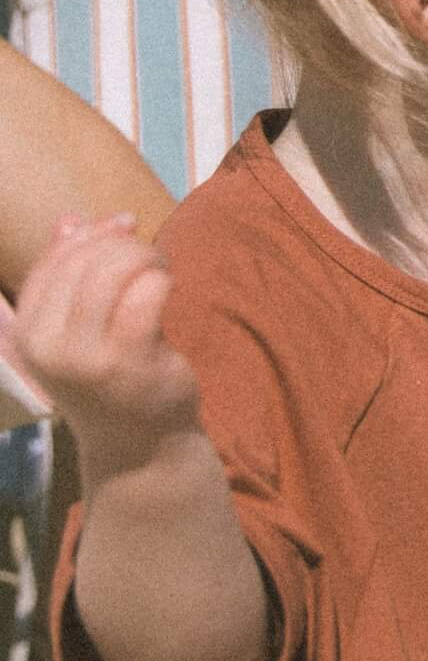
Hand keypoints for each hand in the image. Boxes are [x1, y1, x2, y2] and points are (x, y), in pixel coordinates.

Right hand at [13, 215, 201, 482]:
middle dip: (126, 244)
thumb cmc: (109, 375)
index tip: (125, 223)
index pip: (54, 260)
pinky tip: (169, 288)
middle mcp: (45, 345)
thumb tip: (70, 218)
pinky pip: (147, 292)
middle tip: (151, 257)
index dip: (92, 232)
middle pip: (86, 260)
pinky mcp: (129, 360)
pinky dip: (163, 278)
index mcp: (25, 333)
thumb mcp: (76, 326)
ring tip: (161, 270)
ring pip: (114, 270)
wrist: (137, 442)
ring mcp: (85, 356)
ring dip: (147, 256)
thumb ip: (69, 273)